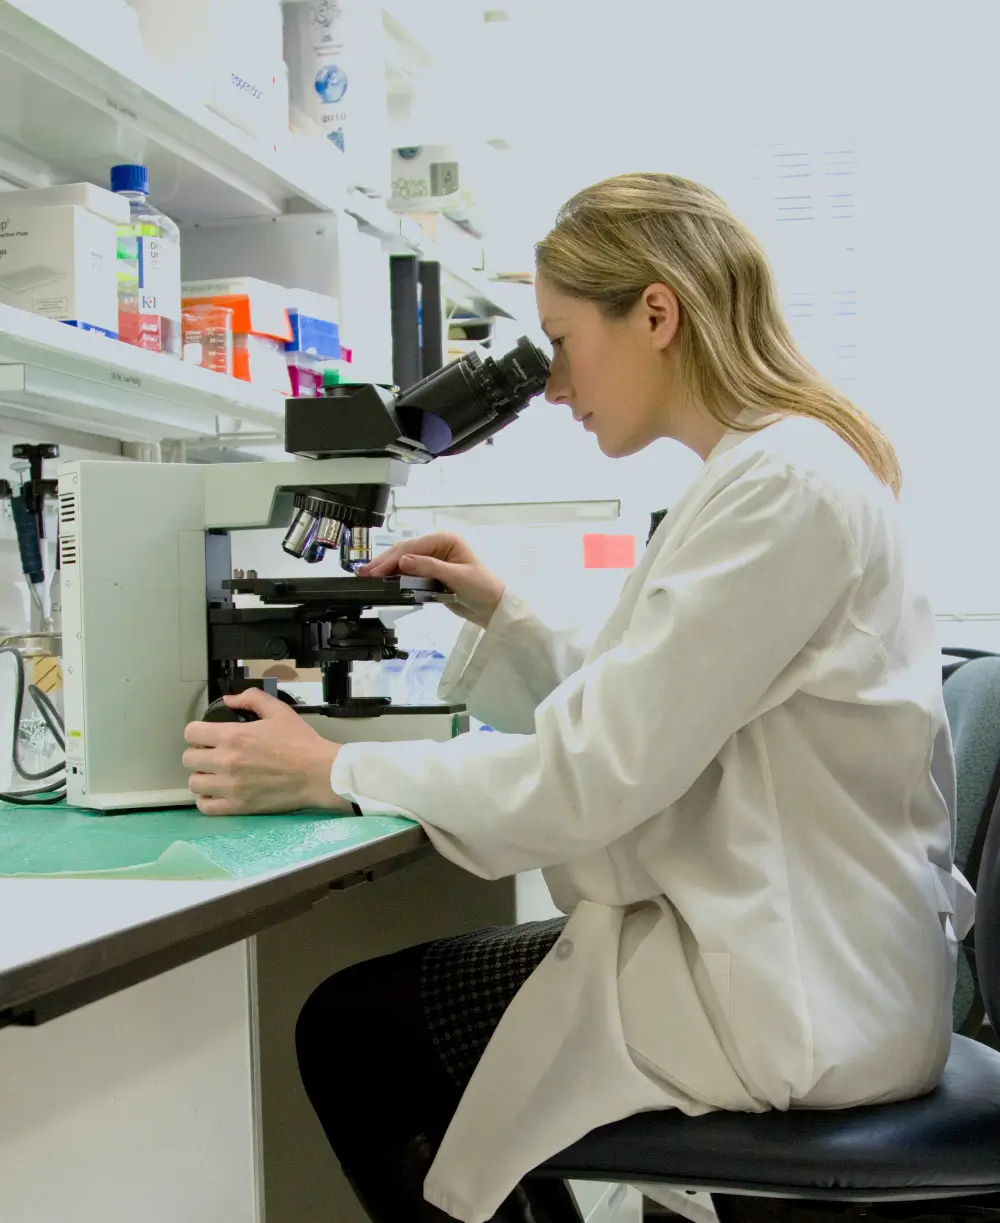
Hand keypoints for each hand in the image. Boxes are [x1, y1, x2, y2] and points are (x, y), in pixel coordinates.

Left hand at [183, 689, 353, 815]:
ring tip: (215, 775)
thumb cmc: (301, 741)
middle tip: (213, 754)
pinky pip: (205, 807)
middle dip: (198, 753)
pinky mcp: (237, 806)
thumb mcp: (279, 711)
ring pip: (194, 783)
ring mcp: (230, 787)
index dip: (197, 731)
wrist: (319, 773)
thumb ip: (251, 699)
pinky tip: (217, 792)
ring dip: (202, 776)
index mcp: (234, 736)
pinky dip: (207, 799)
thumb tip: (227, 700)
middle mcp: (226, 761)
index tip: (208, 735)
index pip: (191, 733)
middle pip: (188, 759)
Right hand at [359, 532, 504, 627]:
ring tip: (367, 575)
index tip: (377, 570)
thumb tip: (404, 561)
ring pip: (406, 560)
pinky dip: (397, 575)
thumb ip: (429, 568)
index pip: (413, 546)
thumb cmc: (485, 588)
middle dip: (385, 562)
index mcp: (447, 539)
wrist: (495, 607)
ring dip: (388, 568)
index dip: (393, 558)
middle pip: (406, 551)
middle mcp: (439, 545)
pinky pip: (411, 571)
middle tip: (364, 572)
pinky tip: (384, 579)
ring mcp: (435, 559)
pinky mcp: (433, 573)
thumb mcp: (457, 577)